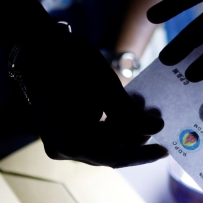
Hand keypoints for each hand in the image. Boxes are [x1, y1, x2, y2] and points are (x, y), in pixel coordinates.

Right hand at [19, 25, 166, 166]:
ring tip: (141, 102)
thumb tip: (157, 129)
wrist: (36, 46)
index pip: (116, 157)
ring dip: (124, 127)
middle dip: (135, 135)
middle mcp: (62, 148)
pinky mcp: (60, 131)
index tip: (166, 150)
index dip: (143, 154)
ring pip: (102, 144)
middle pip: (110, 152)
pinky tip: (124, 105)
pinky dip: (110, 124)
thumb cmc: (71, 63)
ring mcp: (59, 141)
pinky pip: (91, 136)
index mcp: (71, 142)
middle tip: (155, 115)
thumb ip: (132, 114)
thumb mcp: (107, 87)